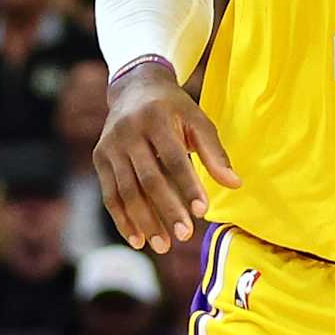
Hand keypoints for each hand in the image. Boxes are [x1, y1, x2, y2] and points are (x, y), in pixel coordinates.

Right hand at [94, 68, 240, 253]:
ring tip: (163, 246)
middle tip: (185, 235)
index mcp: (156, 119)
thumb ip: (214, 153)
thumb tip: (234, 185)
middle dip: (166, 210)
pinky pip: (110, 195)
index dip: (188, 186)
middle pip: (148, 179)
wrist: (134, 88)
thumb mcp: (197, 120)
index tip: (202, 212)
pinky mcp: (99, 158)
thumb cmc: (174, 109)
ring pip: (127, 191)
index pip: (174, 158)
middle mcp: (128, 131)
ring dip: (145, 221)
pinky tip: (138, 240)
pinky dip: (123, 220)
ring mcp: (110, 146)